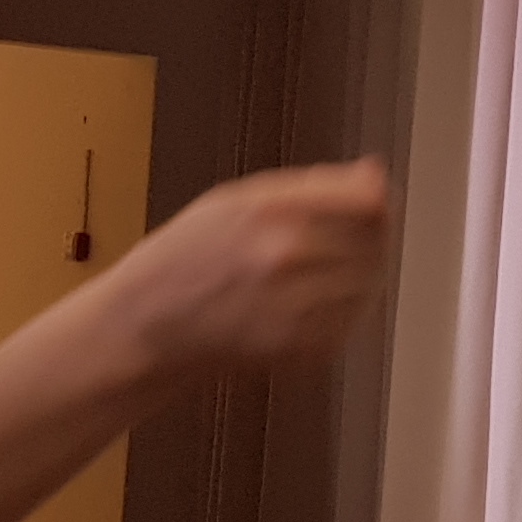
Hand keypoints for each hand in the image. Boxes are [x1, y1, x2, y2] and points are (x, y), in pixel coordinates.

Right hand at [97, 160, 393, 382]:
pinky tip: (305, 304)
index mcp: (269, 210)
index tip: (368, 208)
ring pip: (371, 283)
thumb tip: (375, 175)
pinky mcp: (303, 347)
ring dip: (358, 277)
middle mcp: (286, 256)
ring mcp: (296, 305)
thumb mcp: (236, 200)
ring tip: (312, 277)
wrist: (144, 326)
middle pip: (376, 243)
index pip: (369, 203)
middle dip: (368, 240)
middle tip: (333, 246)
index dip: (376, 204)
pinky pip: (352, 320)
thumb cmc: (187, 256)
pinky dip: (341, 311)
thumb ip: (314, 186)